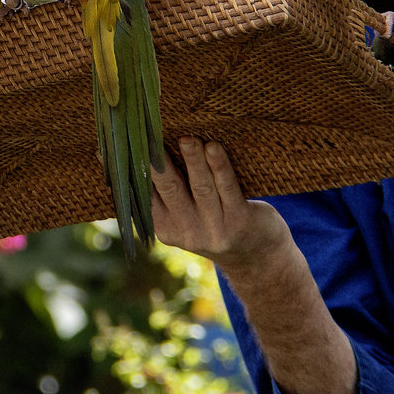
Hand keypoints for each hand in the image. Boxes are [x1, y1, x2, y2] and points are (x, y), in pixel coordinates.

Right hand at [150, 139, 291, 278]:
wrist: (257, 255)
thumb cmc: (215, 222)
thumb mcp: (186, 218)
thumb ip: (170, 195)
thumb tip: (151, 149)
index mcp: (166, 228)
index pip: (148, 195)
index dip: (141, 169)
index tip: (135, 142)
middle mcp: (187, 231)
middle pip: (170, 189)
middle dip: (162, 163)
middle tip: (153, 138)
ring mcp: (214, 228)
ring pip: (201, 187)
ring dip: (193, 160)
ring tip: (188, 139)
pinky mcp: (238, 221)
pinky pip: (227, 188)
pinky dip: (220, 166)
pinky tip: (214, 148)